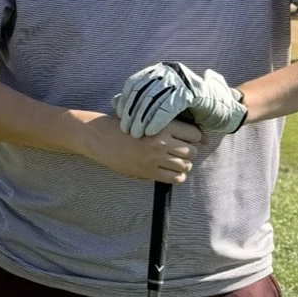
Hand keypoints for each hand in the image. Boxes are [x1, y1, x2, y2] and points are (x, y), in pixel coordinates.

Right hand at [79, 113, 204, 183]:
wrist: (98, 137)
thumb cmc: (122, 125)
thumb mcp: (145, 118)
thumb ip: (167, 125)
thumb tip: (199, 137)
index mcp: (162, 125)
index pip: (195, 134)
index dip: (195, 137)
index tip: (190, 138)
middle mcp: (161, 142)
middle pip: (192, 151)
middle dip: (189, 151)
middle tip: (179, 150)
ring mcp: (155, 158)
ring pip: (185, 166)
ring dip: (183, 164)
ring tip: (173, 161)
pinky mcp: (148, 172)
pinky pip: (175, 178)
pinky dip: (177, 176)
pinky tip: (169, 171)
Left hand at [113, 61, 246, 136]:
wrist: (220, 108)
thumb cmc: (187, 108)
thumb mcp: (161, 104)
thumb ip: (140, 101)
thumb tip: (115, 103)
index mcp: (160, 71)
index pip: (135, 84)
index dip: (126, 101)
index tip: (119, 118)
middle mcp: (169, 72)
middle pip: (142, 91)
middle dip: (132, 113)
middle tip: (125, 130)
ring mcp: (181, 80)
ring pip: (154, 99)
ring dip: (142, 119)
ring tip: (135, 134)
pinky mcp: (192, 92)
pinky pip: (170, 107)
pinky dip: (158, 120)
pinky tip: (151, 132)